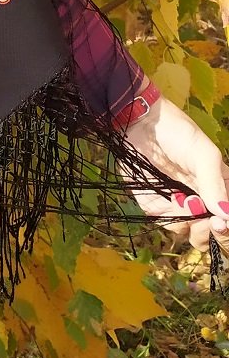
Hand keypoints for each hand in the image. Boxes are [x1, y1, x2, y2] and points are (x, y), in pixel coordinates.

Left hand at [122, 95, 228, 254]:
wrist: (139, 123)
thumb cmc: (177, 133)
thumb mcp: (203, 154)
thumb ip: (215, 184)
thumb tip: (226, 216)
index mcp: (219, 187)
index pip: (227, 215)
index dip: (226, 225)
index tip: (220, 223)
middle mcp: (202, 200)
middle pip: (212, 232)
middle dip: (211, 231)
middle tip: (206, 220)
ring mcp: (180, 205)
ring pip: (193, 233)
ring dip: (192, 225)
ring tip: (186, 201)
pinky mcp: (157, 207)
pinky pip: (170, 225)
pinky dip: (173, 218)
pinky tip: (172, 200)